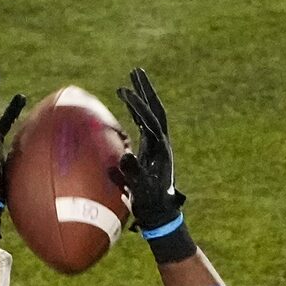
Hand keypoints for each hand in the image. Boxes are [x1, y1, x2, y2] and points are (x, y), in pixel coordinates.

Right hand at [115, 67, 184, 231]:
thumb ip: (133, 173)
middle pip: (156, 110)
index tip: (124, 91)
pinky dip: (137, 110)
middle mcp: (161, 143)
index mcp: (160, 150)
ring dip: (142, 96)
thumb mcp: (140, 189)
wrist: (159, 214)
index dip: (138, 105)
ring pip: (151, 114)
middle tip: (136, 70)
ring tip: (131, 78)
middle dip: (146, 90)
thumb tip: (126, 156)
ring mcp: (157, 145)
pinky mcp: (151, 150)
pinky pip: (144, 123)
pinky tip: (127, 102)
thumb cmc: (149, 204)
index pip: (150, 120)